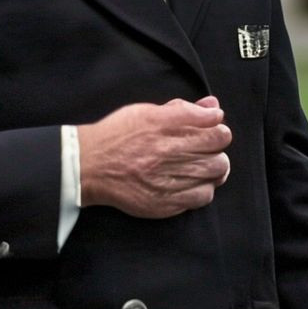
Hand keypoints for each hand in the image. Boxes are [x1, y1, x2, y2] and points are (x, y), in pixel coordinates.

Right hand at [77, 95, 230, 217]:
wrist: (89, 166)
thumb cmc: (118, 135)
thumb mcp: (147, 112)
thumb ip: (183, 109)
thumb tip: (214, 106)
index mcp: (163, 123)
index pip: (212, 124)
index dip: (218, 126)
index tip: (214, 128)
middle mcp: (167, 150)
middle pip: (217, 148)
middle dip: (218, 146)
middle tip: (210, 148)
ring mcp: (167, 178)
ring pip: (214, 172)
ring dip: (215, 167)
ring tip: (205, 165)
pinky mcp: (165, 201)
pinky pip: (203, 196)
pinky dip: (205, 188)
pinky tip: (194, 183)